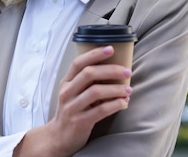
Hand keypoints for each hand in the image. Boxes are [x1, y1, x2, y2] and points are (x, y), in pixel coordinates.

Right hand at [14, 45, 131, 156]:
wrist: (59, 137)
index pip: (78, 63)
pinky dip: (115, 105)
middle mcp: (67, 92)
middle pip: (89, 74)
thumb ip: (86, 82)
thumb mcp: (73, 93)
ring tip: (128, 89)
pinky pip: (100, 110)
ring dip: (116, 89)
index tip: (110, 48)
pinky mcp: (80, 122)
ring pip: (96, 91)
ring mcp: (72, 107)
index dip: (94, 54)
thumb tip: (113, 68)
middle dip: (111, 70)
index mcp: (66, 82)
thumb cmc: (72, 111)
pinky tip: (124, 103)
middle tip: (127, 71)